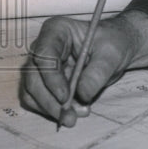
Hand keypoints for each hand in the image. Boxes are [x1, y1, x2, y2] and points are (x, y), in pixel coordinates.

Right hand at [21, 10, 147, 124]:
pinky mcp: (44, 82)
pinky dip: (52, 110)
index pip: (44, 54)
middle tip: (69, 117)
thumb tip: (82, 94)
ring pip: (32, 92)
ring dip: (50, 108)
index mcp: (56, 30)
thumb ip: (97, 73)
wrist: (115, 50)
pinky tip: (74, 111)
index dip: (51, 78)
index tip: (65, 97)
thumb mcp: (112, 54)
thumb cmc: (113, 43)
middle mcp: (43, 47)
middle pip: (33, 77)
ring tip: (75, 116)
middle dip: (49, 100)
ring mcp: (41, 66)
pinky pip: (38, 100)